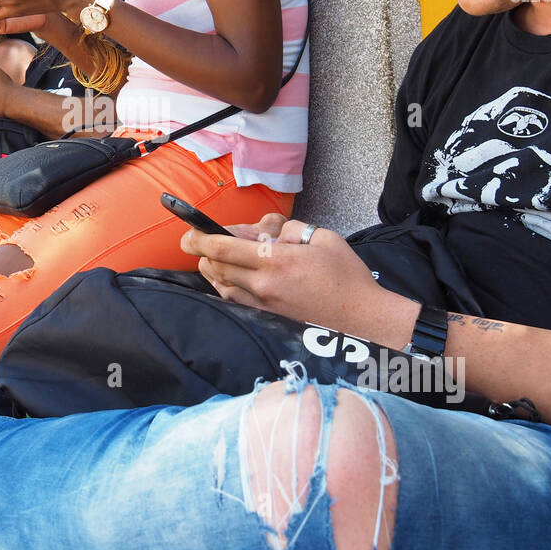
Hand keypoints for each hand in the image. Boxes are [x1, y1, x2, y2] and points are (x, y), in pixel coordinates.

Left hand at [181, 216, 417, 344]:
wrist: (363, 319)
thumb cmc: (346, 276)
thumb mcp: (322, 237)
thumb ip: (290, 230)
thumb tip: (270, 233)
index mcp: (274, 260)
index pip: (223, 247)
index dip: (199, 238)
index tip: (188, 233)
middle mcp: (262, 284)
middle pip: (216, 266)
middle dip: (202, 252)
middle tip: (197, 241)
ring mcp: (263, 304)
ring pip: (222, 285)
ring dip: (212, 269)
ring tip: (209, 257)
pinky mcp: (268, 318)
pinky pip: (235, 301)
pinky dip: (224, 287)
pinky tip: (225, 280)